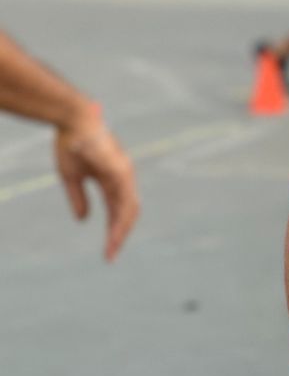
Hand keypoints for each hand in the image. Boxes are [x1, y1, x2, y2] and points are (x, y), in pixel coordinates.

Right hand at [54, 107, 138, 261]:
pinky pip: (123, 195)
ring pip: (129, 206)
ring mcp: (123, 172)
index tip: (108, 250)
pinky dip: (121, 214)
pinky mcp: (119, 168)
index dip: (114, 230)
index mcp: (113, 180)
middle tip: (111, 256)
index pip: (118, 210)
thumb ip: (79, 198)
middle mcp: (123, 177)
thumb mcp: (72, 176)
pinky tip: (115, 229)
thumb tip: (83, 220)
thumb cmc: (72, 144)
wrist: (72, 119)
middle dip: (120, 235)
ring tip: (113, 247)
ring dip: (122, 229)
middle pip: (127, 212)